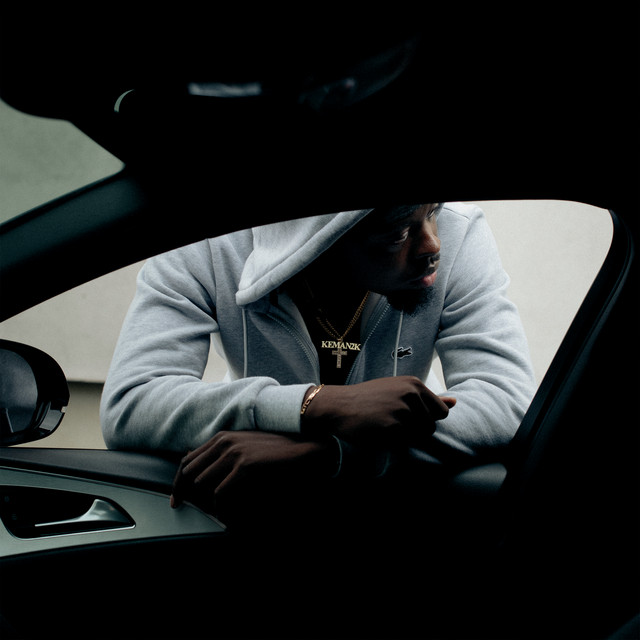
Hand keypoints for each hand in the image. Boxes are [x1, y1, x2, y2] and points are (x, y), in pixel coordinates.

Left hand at [170, 431, 334, 512]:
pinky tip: (224, 516)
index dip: (178, 480)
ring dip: (203, 503)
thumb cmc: (275, 451)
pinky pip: (221, 492)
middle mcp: (224, 442)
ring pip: (202, 483)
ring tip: (209, 515)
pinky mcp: (245, 465)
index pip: (187, 459)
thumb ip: (225, 455)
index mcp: (221, 437)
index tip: (176, 497)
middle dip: (182, 493)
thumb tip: (204, 473)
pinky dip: (219, 508)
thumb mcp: (246, 447)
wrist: (301, 448)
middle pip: (189, 471)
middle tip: (182, 508)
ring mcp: (234, 452)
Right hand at [301, 376, 455, 447]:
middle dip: (414, 430)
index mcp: (414, 385)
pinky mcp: (392, 427)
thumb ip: (427, 398)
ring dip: (403, 437)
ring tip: (384, 426)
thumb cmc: (368, 399)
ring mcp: (401, 410)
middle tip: (390, 421)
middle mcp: (411, 395)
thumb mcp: (398, 391)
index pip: (441, 412)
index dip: (425, 419)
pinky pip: (403, 444)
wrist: (338, 406)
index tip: (404, 416)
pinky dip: (392, 443)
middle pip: (430, 427)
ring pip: (418, 437)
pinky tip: (377, 432)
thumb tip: (455, 402)